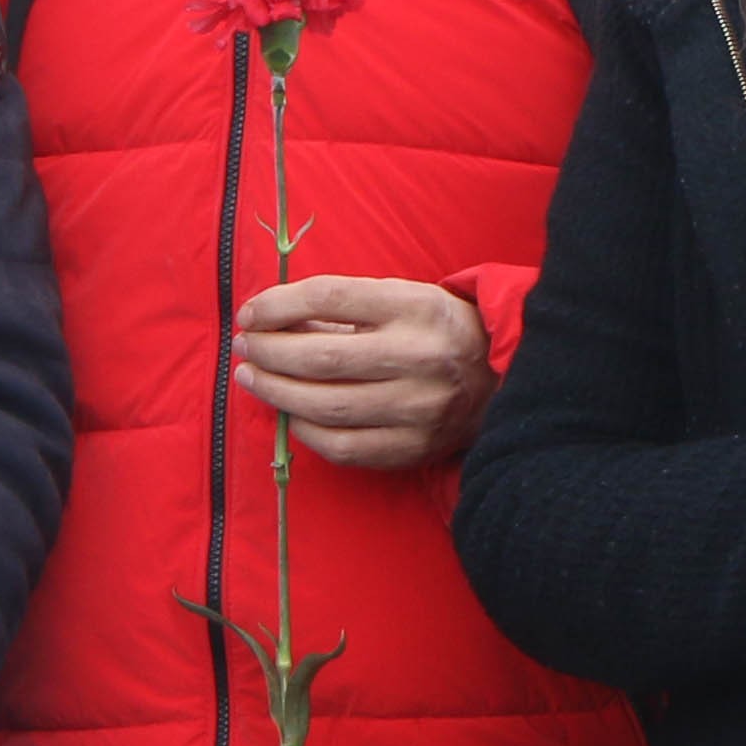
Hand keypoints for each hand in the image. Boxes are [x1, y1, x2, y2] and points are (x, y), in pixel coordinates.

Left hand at [233, 276, 493, 468]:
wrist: (500, 378)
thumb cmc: (435, 330)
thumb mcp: (400, 300)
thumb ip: (340, 310)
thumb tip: (268, 321)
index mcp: (415, 307)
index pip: (331, 298)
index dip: (278, 305)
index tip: (250, 314)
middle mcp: (419, 357)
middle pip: (321, 357)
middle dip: (268, 352)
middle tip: (245, 346)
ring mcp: (418, 408)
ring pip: (325, 406)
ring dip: (275, 391)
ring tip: (252, 378)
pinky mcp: (413, 447)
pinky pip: (342, 447)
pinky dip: (305, 430)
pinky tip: (290, 413)